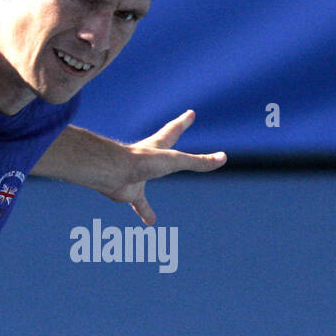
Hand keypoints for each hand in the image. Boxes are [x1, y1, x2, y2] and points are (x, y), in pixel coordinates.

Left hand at [105, 110, 225, 224]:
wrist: (112, 172)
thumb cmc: (142, 161)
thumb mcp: (175, 161)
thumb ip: (198, 162)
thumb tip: (223, 158)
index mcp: (158, 147)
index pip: (174, 130)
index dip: (183, 122)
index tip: (190, 113)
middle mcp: (148, 159)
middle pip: (162, 147)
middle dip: (170, 137)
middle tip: (176, 130)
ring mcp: (138, 174)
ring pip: (149, 176)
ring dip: (160, 171)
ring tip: (168, 170)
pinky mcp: (130, 191)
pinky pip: (139, 203)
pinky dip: (145, 211)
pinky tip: (151, 222)